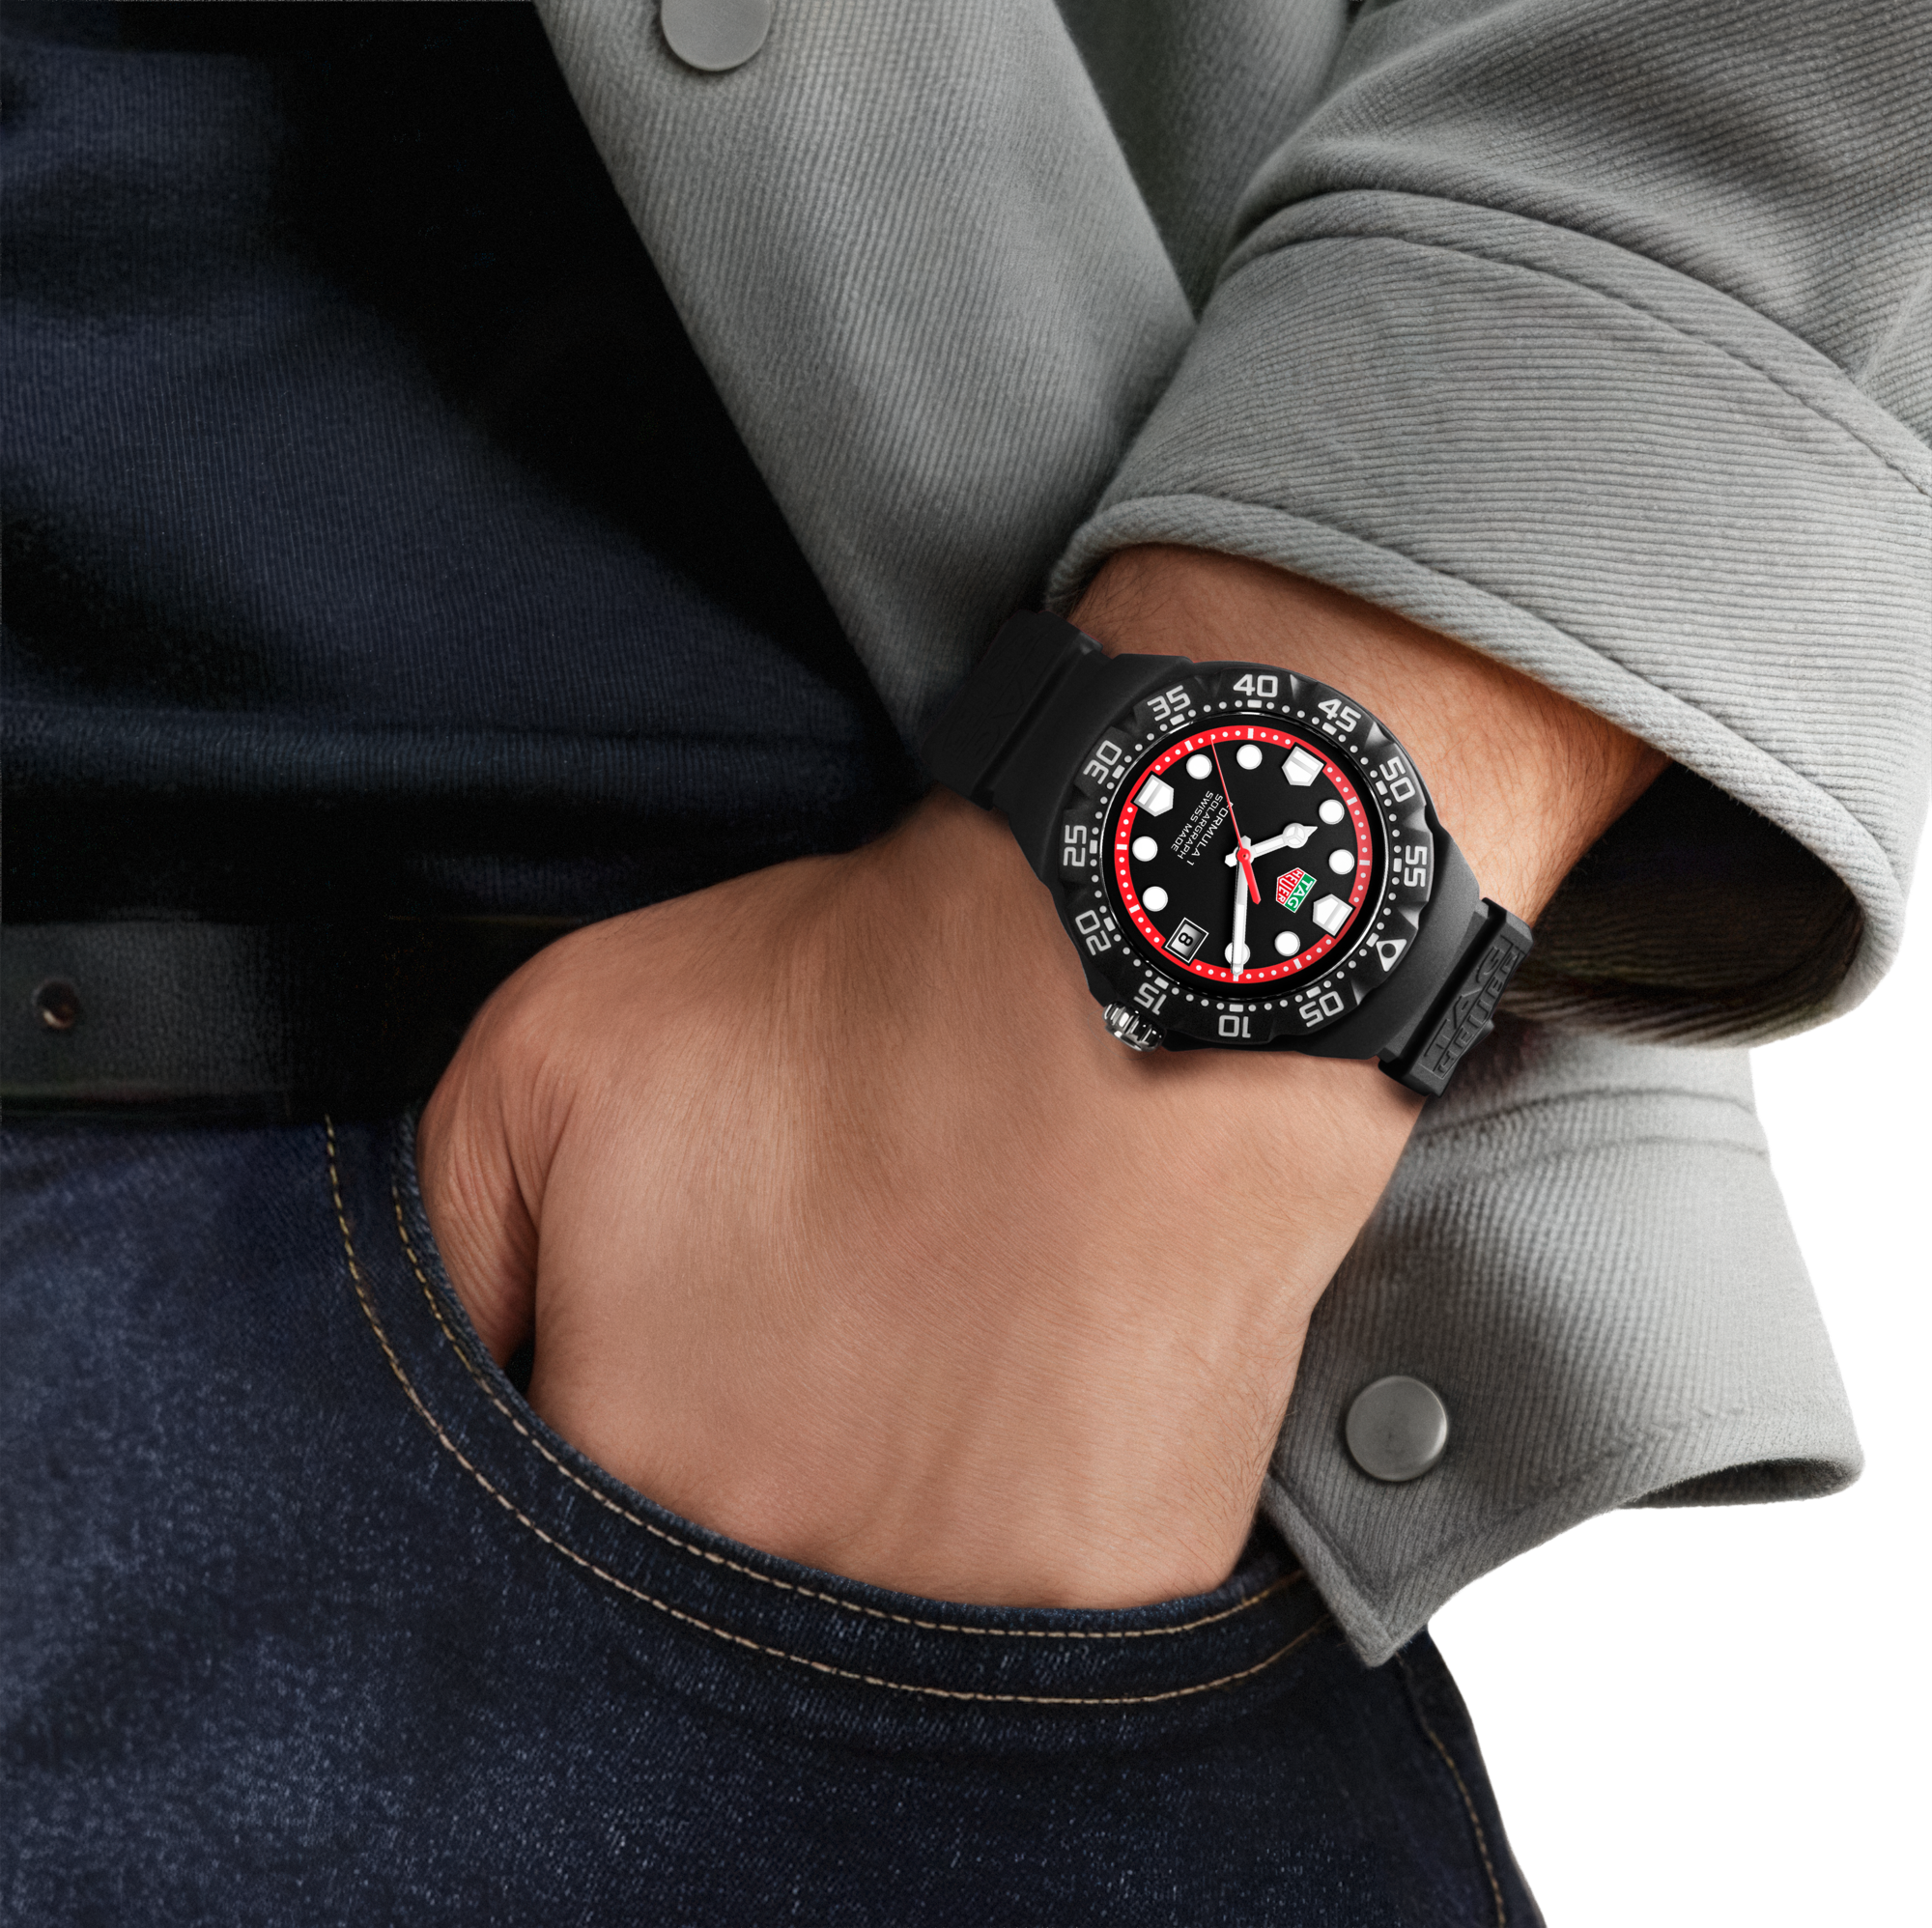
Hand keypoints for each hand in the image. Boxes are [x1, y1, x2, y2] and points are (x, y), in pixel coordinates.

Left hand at [419, 547, 1664, 1610]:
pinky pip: (1050, 1587)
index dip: (626, 1410)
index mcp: (641, 1459)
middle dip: (763, 1449)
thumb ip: (452, 1237)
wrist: (1129, 965)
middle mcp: (799, 1568)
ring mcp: (979, 1597)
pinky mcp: (1129, 1578)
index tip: (692, 1333)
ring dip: (898, 1487)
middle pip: (731, 1566)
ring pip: (889, 1595)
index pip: (568, 1526)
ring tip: (937, 1333)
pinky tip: (1041, 1365)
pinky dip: (1036, 1490)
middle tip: (823, 1321)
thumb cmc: (853, 997)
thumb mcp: (555, 1045)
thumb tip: (470, 1377)